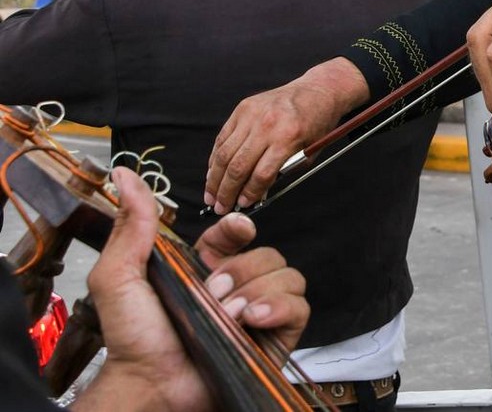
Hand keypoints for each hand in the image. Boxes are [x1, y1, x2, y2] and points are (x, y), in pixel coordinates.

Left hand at [76, 168, 307, 411]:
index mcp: (206, 269)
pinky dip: (278, 307)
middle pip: (267, 252)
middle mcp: (237, 288)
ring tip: (229, 315)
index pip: (238, 233)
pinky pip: (299, 305)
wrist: (152, 385)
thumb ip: (132, 225)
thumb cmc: (134, 338)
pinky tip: (251, 321)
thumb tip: (126, 176)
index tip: (236, 230)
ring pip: (287, 275)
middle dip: (241, 270)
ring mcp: (260, 312)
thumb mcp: (120, 276)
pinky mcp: (278, 336)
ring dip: (257, 291)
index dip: (240, 228)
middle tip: (212, 295)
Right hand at [205, 57, 368, 213]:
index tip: (243, 205)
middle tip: (220, 207)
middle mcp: (267, 124)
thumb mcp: (310, 153)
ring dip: (214, 178)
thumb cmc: (317, 124)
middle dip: (226, 191)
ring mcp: (252, 114)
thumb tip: (256, 194)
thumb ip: (283, 172)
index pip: (262, 173)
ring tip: (210, 196)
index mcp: (288, 137)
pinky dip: (215, 158)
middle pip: (238, 165)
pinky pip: (223, 137)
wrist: (317, 91)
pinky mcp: (243, 108)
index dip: (250, 193)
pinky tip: (213, 173)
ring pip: (224, 152)